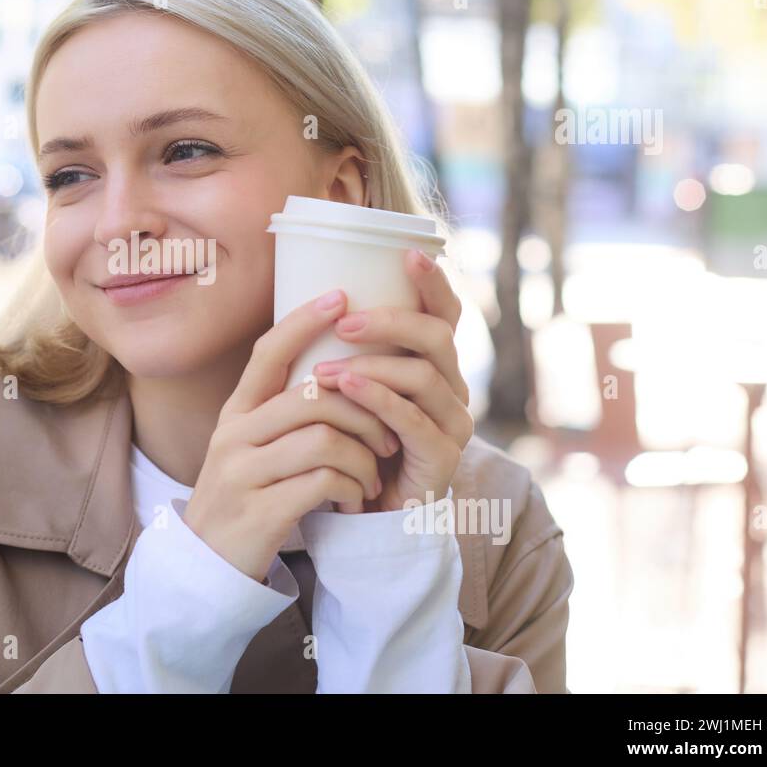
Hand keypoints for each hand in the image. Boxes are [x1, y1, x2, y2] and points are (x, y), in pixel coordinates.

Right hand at [184, 288, 394, 582]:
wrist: (207, 568)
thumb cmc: (244, 499)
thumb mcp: (250, 449)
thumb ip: (281, 414)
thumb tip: (333, 372)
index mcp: (234, 414)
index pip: (268, 353)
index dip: (303, 321)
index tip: (340, 294)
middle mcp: (233, 436)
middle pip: (311, 396)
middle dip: (364, 410)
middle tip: (388, 435)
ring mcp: (243, 474)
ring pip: (325, 439)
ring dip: (364, 457)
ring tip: (372, 475)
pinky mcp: (262, 511)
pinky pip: (324, 481)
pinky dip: (352, 487)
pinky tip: (356, 499)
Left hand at [311, 249, 473, 513]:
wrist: (364, 512)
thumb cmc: (351, 441)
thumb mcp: (347, 388)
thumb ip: (345, 350)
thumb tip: (313, 296)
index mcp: (434, 365)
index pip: (444, 315)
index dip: (432, 283)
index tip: (407, 253)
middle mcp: (453, 388)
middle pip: (438, 337)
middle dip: (391, 322)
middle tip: (344, 319)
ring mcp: (453, 423)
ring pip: (423, 376)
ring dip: (371, 365)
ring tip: (324, 369)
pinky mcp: (443, 457)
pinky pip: (413, 419)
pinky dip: (377, 399)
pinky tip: (345, 387)